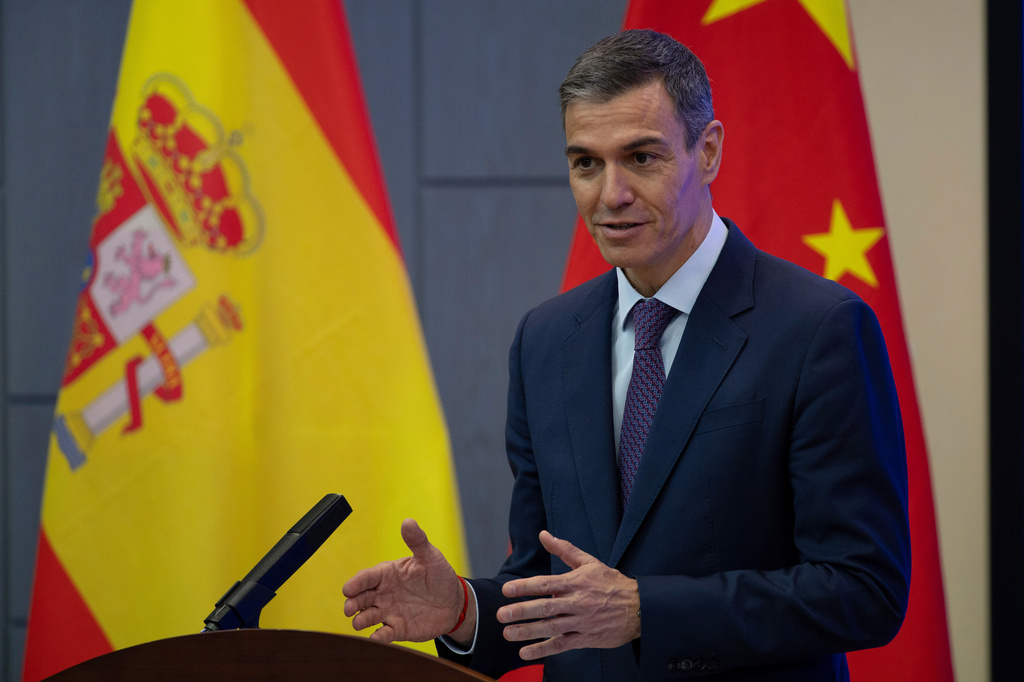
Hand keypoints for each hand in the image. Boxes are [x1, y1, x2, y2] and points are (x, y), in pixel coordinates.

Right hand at [342, 519, 474, 644]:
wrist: (453, 602)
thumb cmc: (438, 576)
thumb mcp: (430, 556)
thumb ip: (417, 541)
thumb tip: (408, 521)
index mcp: (387, 574)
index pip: (367, 577)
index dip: (356, 583)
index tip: (348, 589)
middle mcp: (383, 593)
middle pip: (361, 598)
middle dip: (352, 603)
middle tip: (349, 608)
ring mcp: (389, 611)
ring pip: (368, 616)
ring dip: (361, 620)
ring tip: (359, 622)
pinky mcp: (397, 629)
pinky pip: (384, 634)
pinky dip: (378, 637)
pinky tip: (376, 637)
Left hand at [497, 530, 640, 660]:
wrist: (640, 608)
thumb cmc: (612, 583)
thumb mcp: (589, 562)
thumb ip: (564, 549)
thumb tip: (543, 535)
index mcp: (575, 582)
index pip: (546, 584)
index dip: (525, 587)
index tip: (507, 590)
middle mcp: (577, 602)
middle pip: (546, 607)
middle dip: (522, 611)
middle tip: (501, 614)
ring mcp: (581, 621)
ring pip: (551, 627)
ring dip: (528, 631)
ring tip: (508, 633)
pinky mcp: (586, 638)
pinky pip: (562, 645)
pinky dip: (544, 649)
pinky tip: (526, 653)